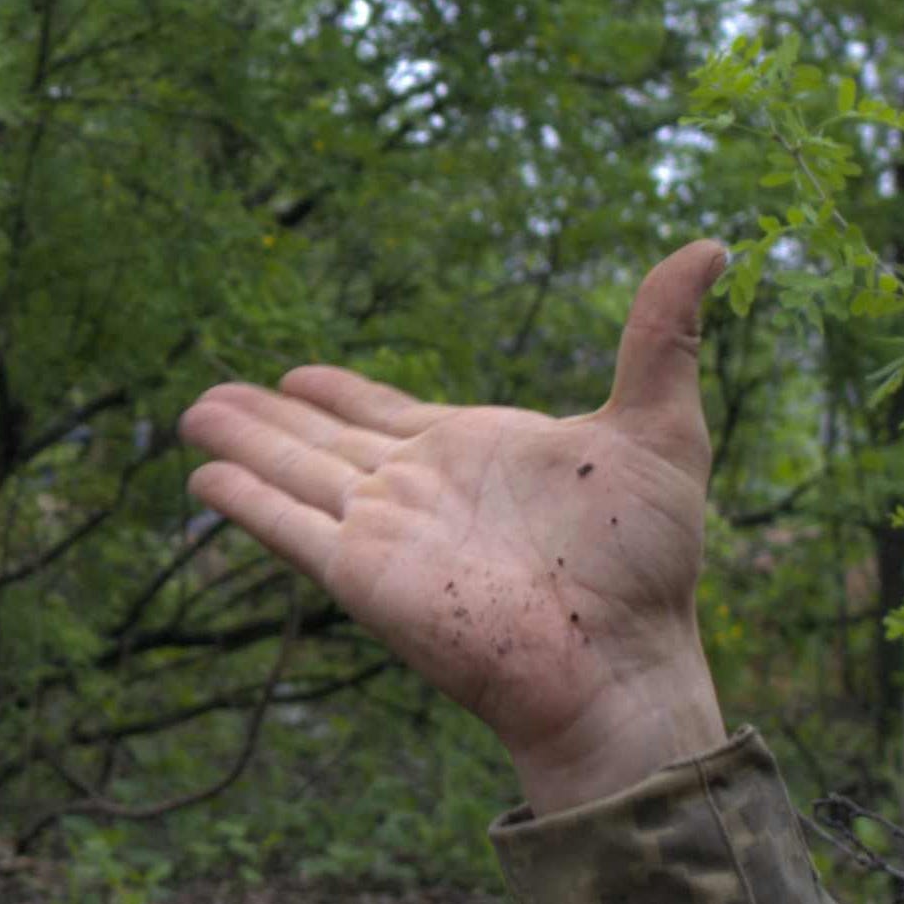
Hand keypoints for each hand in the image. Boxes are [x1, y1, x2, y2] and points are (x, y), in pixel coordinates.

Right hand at [177, 240, 730, 813]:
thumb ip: (661, 337)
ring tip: (190, 415)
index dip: (340, 394)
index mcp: (474, 453)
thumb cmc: (649, 561)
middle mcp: (419, 490)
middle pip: (323, 441)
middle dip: (268, 416)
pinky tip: (202, 479)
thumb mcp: (661, 428)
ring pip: (292, 471)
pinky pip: (287, 526)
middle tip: (211, 394)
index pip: (388, 415)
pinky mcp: (361, 574)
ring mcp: (385, 531)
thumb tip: (712, 244)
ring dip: (241, 443)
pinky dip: (243, 500)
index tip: (297, 375)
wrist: (623, 658)